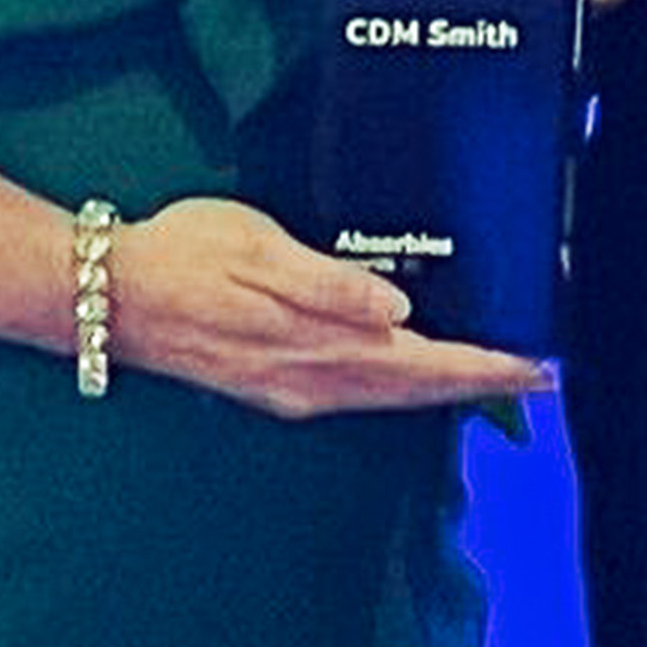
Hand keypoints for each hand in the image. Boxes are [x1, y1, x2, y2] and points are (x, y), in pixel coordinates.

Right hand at [104, 197, 551, 417]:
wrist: (109, 295)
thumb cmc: (184, 255)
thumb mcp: (259, 249)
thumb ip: (331, 284)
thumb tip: (400, 312)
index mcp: (319, 347)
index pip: (424, 363)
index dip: (483, 366)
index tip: (535, 368)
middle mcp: (313, 381)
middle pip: (415, 389)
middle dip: (478, 382)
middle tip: (537, 376)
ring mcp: (291, 390)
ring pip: (388, 397)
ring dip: (442, 388)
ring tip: (489, 374)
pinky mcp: (271, 386)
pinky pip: (357, 395)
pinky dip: (399, 387)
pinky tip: (407, 373)